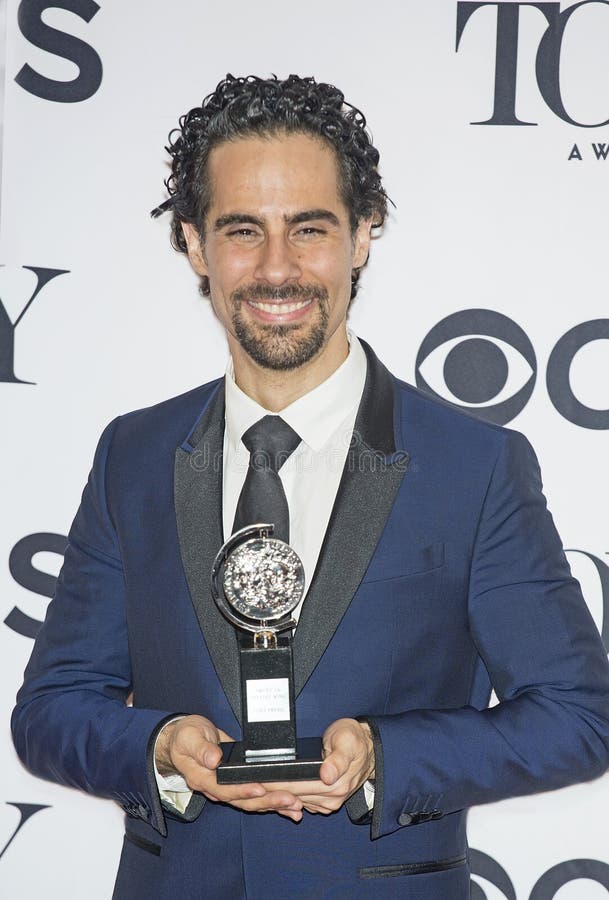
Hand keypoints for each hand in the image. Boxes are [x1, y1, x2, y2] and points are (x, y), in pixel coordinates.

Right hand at [154, 715, 303, 820]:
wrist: (182, 741)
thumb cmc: (185, 737)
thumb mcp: (189, 737)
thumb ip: (201, 748)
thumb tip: (214, 759)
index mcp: (202, 778)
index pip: (224, 789)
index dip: (242, 790)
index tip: (260, 788)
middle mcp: (215, 788)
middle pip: (243, 800)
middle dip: (268, 801)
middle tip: (290, 799)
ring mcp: (227, 788)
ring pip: (252, 802)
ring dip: (274, 805)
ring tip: (295, 806)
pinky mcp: (237, 785)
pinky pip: (256, 798)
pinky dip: (273, 804)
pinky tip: (290, 807)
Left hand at [263, 718, 374, 815]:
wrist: (368, 748)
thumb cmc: (354, 740)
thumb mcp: (347, 741)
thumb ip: (337, 759)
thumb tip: (327, 775)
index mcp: (335, 784)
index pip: (296, 786)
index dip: (274, 782)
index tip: (255, 779)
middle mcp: (331, 798)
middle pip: (292, 795)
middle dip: (270, 790)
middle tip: (247, 782)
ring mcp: (328, 803)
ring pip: (294, 801)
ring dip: (276, 795)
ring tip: (254, 786)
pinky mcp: (324, 803)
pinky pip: (301, 802)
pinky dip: (287, 797)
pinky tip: (274, 789)